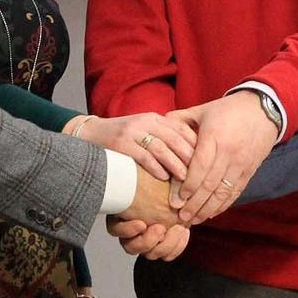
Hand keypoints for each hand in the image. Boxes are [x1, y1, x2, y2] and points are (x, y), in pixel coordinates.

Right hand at [69, 111, 196, 181]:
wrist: (90, 134)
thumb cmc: (122, 137)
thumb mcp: (145, 131)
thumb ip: (163, 137)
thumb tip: (191, 154)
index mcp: (155, 118)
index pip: (182, 129)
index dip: (196, 145)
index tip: (208, 161)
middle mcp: (146, 121)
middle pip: (175, 138)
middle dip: (190, 156)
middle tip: (201, 174)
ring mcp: (133, 131)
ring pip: (161, 148)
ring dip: (175, 164)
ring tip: (185, 178)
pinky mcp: (121, 143)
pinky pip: (143, 156)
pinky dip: (155, 167)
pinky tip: (164, 178)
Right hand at [105, 167, 188, 259]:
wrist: (178, 184)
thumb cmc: (160, 175)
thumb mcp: (151, 172)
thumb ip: (147, 177)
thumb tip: (140, 180)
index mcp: (122, 214)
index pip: (115, 230)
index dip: (127, 230)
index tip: (141, 223)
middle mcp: (132, 230)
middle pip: (132, 247)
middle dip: (147, 241)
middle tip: (160, 228)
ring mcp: (149, 238)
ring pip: (150, 254)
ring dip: (164, 245)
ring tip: (177, 229)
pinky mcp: (165, 242)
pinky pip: (168, 254)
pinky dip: (177, 246)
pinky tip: (184, 231)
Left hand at [168, 92, 277, 223]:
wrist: (262, 110)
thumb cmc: (228, 110)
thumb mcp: (203, 110)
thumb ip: (180, 119)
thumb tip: (160, 124)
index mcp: (214, 136)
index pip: (200, 166)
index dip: (188, 185)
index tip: (176, 200)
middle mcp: (229, 152)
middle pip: (210, 184)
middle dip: (194, 204)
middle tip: (181, 217)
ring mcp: (241, 163)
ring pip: (223, 192)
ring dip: (207, 209)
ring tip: (194, 220)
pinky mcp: (249, 170)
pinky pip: (235, 191)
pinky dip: (223, 205)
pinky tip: (211, 213)